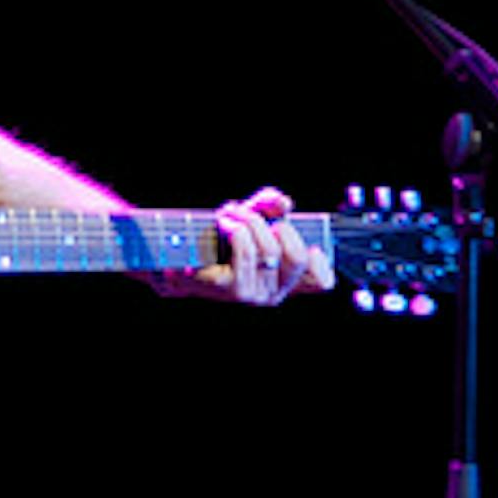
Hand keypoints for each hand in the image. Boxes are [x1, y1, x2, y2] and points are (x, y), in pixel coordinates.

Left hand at [158, 187, 333, 304]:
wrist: (175, 260)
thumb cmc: (217, 241)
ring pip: (268, 247)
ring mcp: (252, 294)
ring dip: (247, 219)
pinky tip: (224, 222)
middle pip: (295, 254)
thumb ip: (268, 206)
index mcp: (282, 280)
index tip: (312, 246)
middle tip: (248, 215)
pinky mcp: (230, 289)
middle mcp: (273, 293)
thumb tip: (283, 203)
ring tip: (230, 214)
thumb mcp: (248, 219)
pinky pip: (244, 245)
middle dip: (273, 224)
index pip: (319, 282)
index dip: (322, 263)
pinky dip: (234, 225)